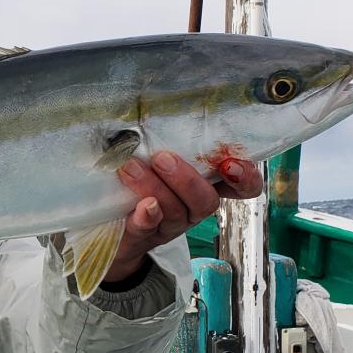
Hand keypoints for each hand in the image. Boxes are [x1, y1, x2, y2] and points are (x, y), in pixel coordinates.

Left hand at [105, 150, 263, 280]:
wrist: (106, 227)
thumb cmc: (137, 182)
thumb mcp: (156, 159)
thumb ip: (164, 142)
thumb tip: (158, 115)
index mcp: (203, 186)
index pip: (241, 187)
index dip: (246, 178)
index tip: (231, 164)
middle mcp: (191, 209)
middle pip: (205, 201)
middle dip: (187, 179)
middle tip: (162, 158)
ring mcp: (168, 226)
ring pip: (175, 211)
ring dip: (154, 186)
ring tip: (130, 167)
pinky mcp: (142, 236)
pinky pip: (148, 228)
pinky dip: (146, 216)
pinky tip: (143, 205)